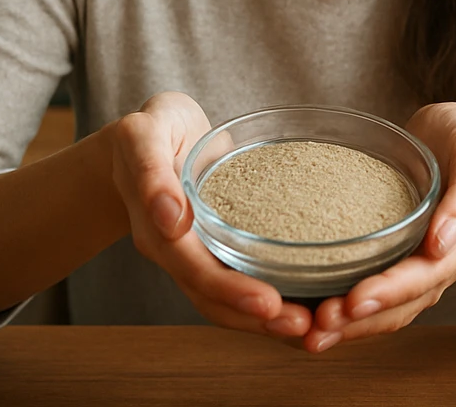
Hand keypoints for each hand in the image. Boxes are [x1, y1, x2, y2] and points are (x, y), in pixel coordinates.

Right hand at [107, 92, 312, 341]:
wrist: (151, 139)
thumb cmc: (152, 129)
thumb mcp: (142, 134)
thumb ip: (151, 170)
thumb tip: (171, 218)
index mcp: (155, 229)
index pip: (192, 269)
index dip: (230, 290)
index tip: (269, 303)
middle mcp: (174, 253)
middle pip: (212, 298)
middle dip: (257, 318)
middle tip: (305, 326)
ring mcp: (195, 256)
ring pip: (227, 302)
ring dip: (266, 320)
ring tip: (313, 326)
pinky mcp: (217, 250)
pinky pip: (241, 281)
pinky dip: (271, 301)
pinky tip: (309, 304)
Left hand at [302, 102, 455, 353]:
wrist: (451, 139)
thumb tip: (444, 242)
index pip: (424, 278)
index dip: (389, 292)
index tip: (353, 302)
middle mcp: (438, 265)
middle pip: (400, 306)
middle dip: (359, 321)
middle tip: (317, 328)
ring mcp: (415, 267)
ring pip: (384, 310)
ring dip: (348, 326)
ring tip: (308, 334)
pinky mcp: (393, 260)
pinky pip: (371, 294)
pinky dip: (345, 310)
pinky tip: (311, 313)